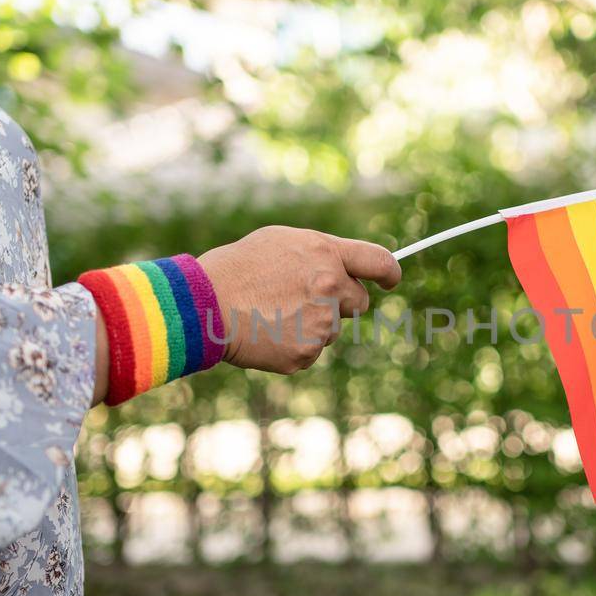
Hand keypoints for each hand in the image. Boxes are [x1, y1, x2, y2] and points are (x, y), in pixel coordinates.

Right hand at [197, 227, 400, 373]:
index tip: (391, 279)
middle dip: (340, 303)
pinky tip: (267, 334)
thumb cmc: (237, 268)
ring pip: (331, 330)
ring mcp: (319, 324)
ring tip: (272, 314)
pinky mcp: (305, 353)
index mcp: (325, 254)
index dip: (389, 272)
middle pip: (358, 302)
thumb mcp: (280, 242)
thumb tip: (344, 268)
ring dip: (312, 325)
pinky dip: (293, 347)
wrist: (204, 305)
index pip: (378, 261)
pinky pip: (311, 352)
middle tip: (303, 300)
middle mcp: (329, 287)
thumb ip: (320, 254)